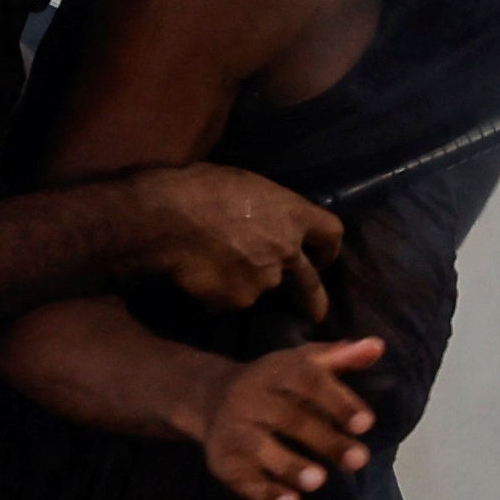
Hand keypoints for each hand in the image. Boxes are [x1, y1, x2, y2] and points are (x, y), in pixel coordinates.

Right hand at [139, 163, 340, 322]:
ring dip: (248, 283)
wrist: (167, 218)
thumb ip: (269, 211)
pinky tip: (202, 276)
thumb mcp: (247, 186)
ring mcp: (265, 280)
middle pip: (311, 284)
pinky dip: (221, 293)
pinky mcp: (239, 300)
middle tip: (313, 313)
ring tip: (219, 266)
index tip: (320, 258)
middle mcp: (288, 251)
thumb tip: (267, 221)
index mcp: (294, 214)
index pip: (332, 233)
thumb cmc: (202, 188)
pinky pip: (232, 299)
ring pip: (262, 288)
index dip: (327, 249)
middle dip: (313, 301)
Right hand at [202, 338, 384, 499]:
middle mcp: (251, 398)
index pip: (308, 382)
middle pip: (289, 418)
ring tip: (319, 481)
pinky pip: (241, 477)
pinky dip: (264, 491)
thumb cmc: (275, 382)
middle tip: (359, 459)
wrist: (210, 396)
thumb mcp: (303, 362)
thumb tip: (377, 346)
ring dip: (290, 465)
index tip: (367, 423)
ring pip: (260, 448)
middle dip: (325, 440)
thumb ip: (341, 357)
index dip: (337, 402)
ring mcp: (234, 429)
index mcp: (276, 372)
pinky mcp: (222, 459)